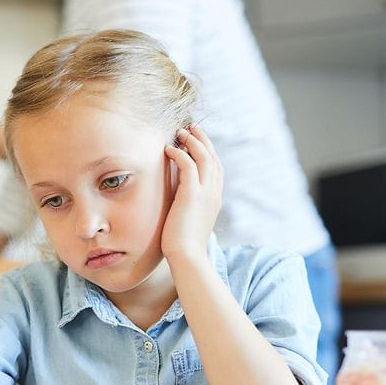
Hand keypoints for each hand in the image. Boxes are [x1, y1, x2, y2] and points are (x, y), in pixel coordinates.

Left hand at [161, 125, 222, 262]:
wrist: (187, 257)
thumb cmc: (183, 244)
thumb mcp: (189, 220)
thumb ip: (188, 205)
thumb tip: (177, 199)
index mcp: (214, 198)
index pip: (216, 167)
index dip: (207, 150)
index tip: (196, 140)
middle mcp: (214, 193)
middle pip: (213, 157)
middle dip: (202, 139)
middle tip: (190, 127)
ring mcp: (205, 193)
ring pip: (204, 157)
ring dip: (192, 141)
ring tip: (180, 132)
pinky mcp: (192, 195)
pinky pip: (188, 165)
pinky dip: (180, 154)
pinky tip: (169, 149)